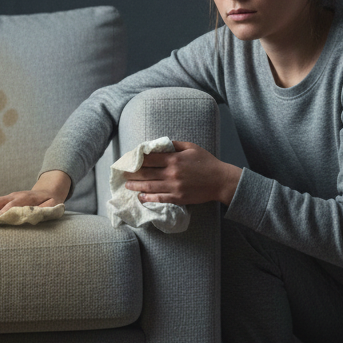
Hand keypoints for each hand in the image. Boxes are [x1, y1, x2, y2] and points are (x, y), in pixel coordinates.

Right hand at [0, 170, 71, 216]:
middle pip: (1, 202)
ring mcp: (10, 196)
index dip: (6, 211)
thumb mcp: (54, 205)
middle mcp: (16, 196)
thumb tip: (37, 214)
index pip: (14, 204)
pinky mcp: (6, 199)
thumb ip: (46, 209)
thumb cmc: (52, 201)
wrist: (49, 190)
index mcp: (27, 198)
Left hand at [125, 141, 240, 205]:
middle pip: (146, 173)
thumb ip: (174, 145)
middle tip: (122, 173)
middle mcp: (171, 173)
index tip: (128, 159)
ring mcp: (174, 187)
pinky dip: (148, 198)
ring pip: (149, 187)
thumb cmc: (206, 162)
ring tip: (127, 185)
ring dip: (136, 186)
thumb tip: (158, 144)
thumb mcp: (191, 147)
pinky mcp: (178, 198)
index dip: (137, 159)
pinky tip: (140, 196)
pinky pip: (159, 198)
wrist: (221, 181)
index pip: (149, 159)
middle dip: (132, 173)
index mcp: (174, 159)